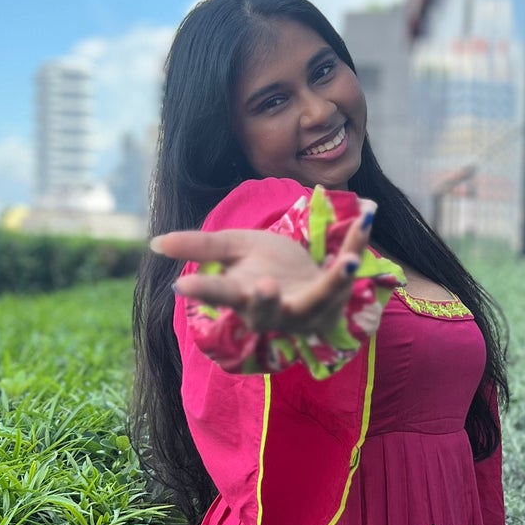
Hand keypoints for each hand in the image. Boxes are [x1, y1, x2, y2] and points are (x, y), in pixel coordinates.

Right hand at [151, 201, 375, 338]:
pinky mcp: (339, 295)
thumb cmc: (266, 268)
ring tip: (350, 260)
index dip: (204, 294)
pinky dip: (359, 240)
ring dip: (338, 279)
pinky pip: (350, 267)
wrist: (308, 280)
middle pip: (270, 312)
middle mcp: (278, 309)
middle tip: (263, 287)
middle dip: (266, 302)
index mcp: (245, 297)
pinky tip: (369, 213)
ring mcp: (311, 307)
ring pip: (323, 298)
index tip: (182, 287)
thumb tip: (154, 244)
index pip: (222, 297)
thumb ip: (199, 248)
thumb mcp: (232, 251)